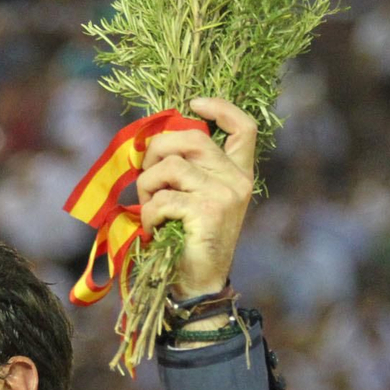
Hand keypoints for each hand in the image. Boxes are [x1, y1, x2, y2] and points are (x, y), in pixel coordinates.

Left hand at [135, 97, 257, 297]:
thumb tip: (152, 142)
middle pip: (192, 138)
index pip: (244, 128)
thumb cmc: (188, 240)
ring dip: (147, 186)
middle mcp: (237, 180)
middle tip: (146, 177)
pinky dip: (148, 214)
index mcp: (238, 173)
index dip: (220, 107)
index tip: (193, 104)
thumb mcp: (192, 199)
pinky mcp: (208, 211)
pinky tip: (152, 230)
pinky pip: (162, 198)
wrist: (198, 285)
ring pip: (170, 166)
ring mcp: (225, 194)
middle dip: (156, 151)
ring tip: (148, 208)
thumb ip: (186, 169)